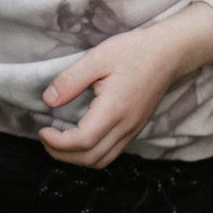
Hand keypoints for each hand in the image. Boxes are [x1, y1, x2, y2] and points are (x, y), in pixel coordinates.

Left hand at [38, 2, 212, 168]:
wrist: (170, 53)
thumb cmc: (135, 51)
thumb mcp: (98, 57)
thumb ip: (71, 80)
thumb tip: (48, 100)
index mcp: (115, 109)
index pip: (83, 141)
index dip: (57, 142)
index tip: (42, 129)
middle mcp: (126, 126)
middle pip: (91, 158)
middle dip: (62, 155)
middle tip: (45, 138)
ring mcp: (133, 130)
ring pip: (102, 161)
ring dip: (76, 159)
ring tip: (58, 142)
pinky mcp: (135, 128)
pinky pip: (111, 153)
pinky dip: (91, 154)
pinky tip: (79, 139)